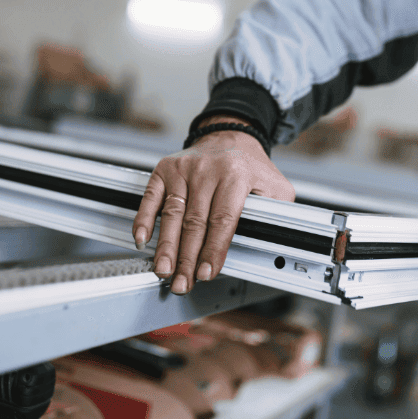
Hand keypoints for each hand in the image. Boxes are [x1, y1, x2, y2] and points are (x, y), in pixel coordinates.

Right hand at [132, 116, 294, 294]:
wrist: (229, 136)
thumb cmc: (250, 167)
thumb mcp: (275, 186)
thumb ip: (275, 213)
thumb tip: (267, 243)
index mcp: (236, 175)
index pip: (223, 219)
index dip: (213, 249)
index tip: (206, 272)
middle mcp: (208, 171)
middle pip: (195, 222)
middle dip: (187, 257)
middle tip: (182, 282)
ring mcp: (184, 169)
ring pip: (172, 213)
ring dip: (166, 246)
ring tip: (163, 270)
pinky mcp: (166, 169)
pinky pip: (152, 197)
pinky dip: (144, 219)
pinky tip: (142, 238)